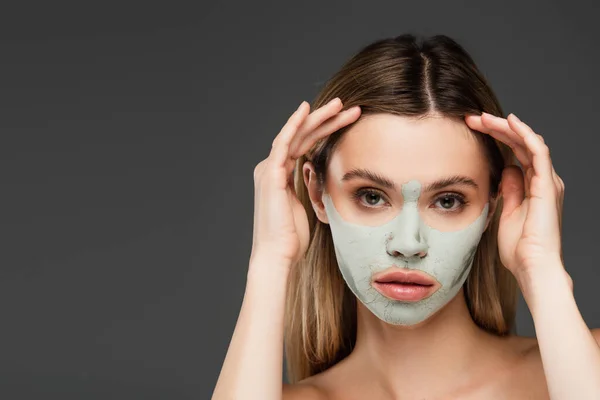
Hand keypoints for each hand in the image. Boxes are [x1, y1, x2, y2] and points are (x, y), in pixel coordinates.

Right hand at [250, 98, 360, 268]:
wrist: (278, 254)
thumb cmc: (292, 238)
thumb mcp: (306, 206)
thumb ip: (311, 189)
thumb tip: (325, 181)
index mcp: (280, 175)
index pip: (305, 145)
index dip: (326, 130)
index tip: (346, 120)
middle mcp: (272, 168)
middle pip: (302, 136)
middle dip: (326, 119)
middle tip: (348, 106)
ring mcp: (269, 169)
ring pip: (296, 134)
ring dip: (317, 117)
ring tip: (339, 105)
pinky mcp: (270, 173)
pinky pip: (283, 143)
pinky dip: (294, 125)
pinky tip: (306, 110)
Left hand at [464, 112, 565, 283]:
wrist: (532, 266)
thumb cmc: (519, 247)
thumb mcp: (507, 212)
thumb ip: (509, 190)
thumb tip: (506, 171)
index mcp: (533, 186)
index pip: (515, 153)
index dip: (495, 138)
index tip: (471, 130)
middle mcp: (543, 180)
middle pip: (520, 143)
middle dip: (496, 128)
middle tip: (472, 118)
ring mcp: (548, 181)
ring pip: (528, 141)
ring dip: (505, 127)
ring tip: (482, 117)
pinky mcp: (548, 184)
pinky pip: (538, 151)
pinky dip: (523, 133)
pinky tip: (508, 122)